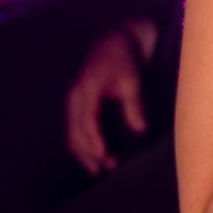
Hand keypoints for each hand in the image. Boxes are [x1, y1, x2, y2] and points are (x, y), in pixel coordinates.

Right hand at [64, 21, 154, 174]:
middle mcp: (74, 98)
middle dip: (90, 152)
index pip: (87, 120)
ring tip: (102, 168)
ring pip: (72, 135)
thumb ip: (134, 105)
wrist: (112, 44)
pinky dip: (83, 146)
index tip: (104, 155)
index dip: (94, 140)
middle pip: (75, 133)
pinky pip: (74, 132)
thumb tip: (140, 130)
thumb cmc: (124, 61)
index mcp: (86, 89)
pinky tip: (97, 158)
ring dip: (85, 154)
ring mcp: (73, 104)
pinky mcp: (76, 108)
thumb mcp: (132, 80)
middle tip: (109, 167)